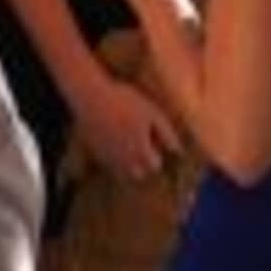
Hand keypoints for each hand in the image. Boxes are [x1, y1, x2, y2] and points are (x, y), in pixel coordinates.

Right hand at [65, 52, 181, 180]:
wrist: (91, 96)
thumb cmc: (125, 101)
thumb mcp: (152, 112)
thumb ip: (167, 134)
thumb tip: (179, 151)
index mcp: (140, 149)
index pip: (155, 166)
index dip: (158, 154)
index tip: (155, 142)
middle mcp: (124, 158)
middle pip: (139, 174)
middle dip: (144, 164)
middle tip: (143, 145)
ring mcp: (109, 157)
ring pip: (124, 172)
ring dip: (129, 164)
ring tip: (129, 144)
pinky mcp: (97, 153)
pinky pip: (110, 164)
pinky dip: (115, 158)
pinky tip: (115, 140)